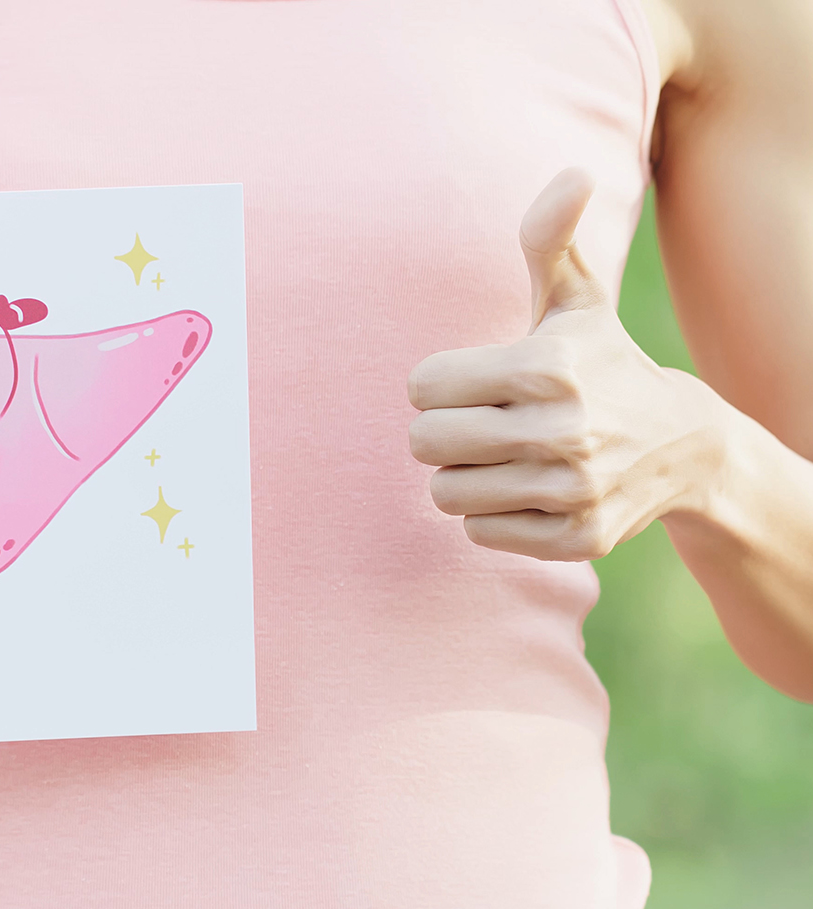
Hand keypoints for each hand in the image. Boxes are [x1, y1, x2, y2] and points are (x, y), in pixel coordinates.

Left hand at [407, 168, 728, 560]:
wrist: (684, 446)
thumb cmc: (602, 362)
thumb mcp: (576, 300)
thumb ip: (551, 238)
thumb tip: (573, 173)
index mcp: (547, 366)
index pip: (421, 387)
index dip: (438, 384)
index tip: (471, 383)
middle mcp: (563, 430)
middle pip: (425, 443)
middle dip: (443, 432)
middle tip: (482, 423)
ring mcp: (572, 489)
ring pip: (446, 494)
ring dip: (463, 476)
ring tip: (504, 457)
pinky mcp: (576, 538)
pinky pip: (478, 533)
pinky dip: (492, 516)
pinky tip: (529, 490)